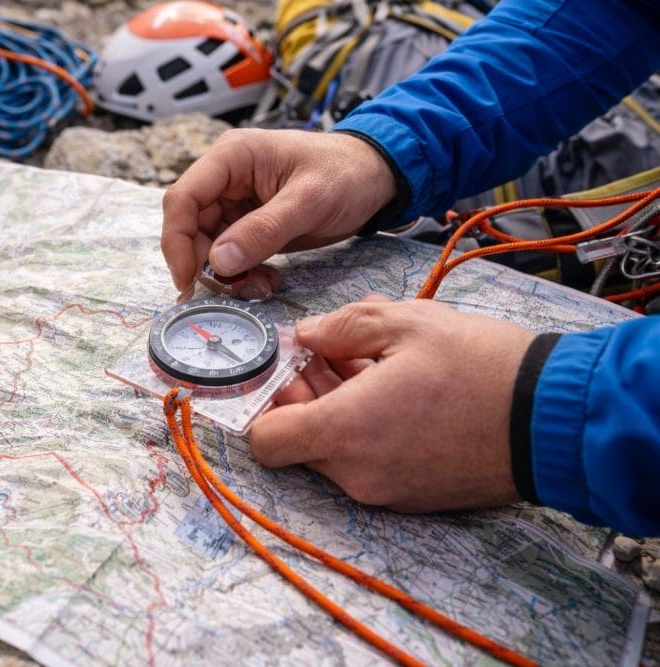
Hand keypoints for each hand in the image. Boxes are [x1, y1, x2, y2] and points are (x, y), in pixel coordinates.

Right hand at [161, 129, 396, 297]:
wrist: (376, 177)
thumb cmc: (346, 174)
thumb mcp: (309, 201)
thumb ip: (263, 230)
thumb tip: (217, 261)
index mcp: (232, 157)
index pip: (183, 198)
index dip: (177, 241)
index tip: (189, 279)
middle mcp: (226, 177)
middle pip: (190, 226)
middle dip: (204, 263)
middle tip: (229, 292)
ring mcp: (236, 201)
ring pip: (209, 245)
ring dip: (226, 273)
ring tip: (259, 287)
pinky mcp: (249, 223)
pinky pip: (231, 254)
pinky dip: (243, 273)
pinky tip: (267, 281)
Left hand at [249, 296, 535, 512]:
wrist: (556, 419)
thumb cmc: (483, 366)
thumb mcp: (406, 323)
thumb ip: (340, 327)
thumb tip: (302, 335)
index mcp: (346, 431)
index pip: (264, 443)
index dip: (263, 404)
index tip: (283, 370)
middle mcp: (358, 474)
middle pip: (299, 442)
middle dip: (303, 395)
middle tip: (326, 353)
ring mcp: (387, 491)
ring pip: (334, 452)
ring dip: (336, 409)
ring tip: (366, 363)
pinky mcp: (414, 497)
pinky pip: (367, 464)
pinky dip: (366, 430)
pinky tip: (394, 390)